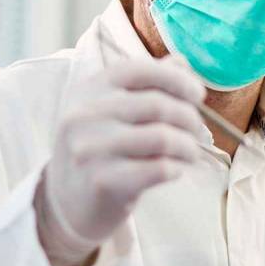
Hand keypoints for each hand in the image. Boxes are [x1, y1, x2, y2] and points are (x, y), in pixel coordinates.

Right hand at [35, 58, 204, 265]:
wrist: (66, 203)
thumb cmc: (98, 151)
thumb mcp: (109, 111)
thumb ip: (143, 85)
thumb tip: (180, 62)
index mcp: (89, 90)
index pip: (140, 70)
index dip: (177, 79)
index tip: (197, 95)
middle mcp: (85, 115)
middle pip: (157, 105)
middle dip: (189, 117)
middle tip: (198, 131)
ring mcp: (91, 149)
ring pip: (162, 137)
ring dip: (188, 146)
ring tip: (191, 153)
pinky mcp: (103, 181)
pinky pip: (159, 168)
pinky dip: (177, 168)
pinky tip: (175, 170)